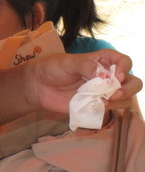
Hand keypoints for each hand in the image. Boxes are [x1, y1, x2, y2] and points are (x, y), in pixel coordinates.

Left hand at [26, 49, 141, 113]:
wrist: (38, 86)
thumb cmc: (52, 69)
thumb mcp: (67, 62)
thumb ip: (85, 66)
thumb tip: (102, 75)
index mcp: (102, 61)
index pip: (124, 61)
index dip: (125, 68)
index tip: (116, 76)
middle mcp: (107, 76)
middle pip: (133, 82)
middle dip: (129, 88)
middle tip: (114, 94)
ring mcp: (103, 92)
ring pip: (126, 98)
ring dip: (121, 101)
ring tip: (105, 102)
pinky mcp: (96, 105)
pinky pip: (111, 110)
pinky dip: (108, 110)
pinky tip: (97, 108)